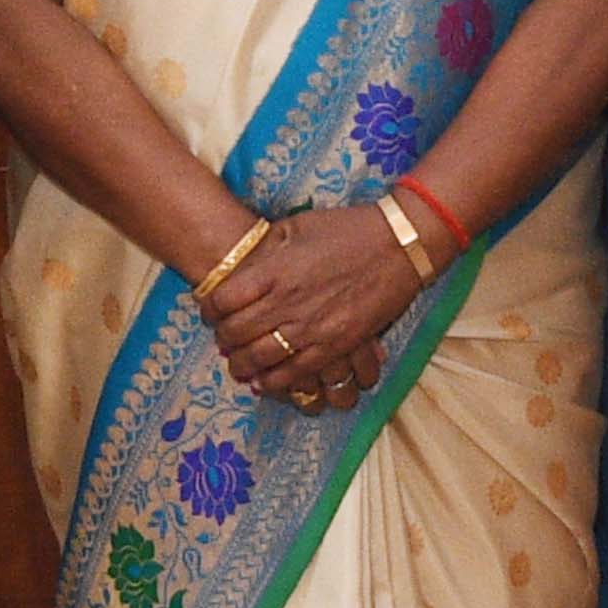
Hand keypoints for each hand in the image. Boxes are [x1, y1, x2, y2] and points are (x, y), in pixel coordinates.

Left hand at [194, 205, 418, 412]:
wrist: (399, 246)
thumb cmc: (348, 230)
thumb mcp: (297, 226)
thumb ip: (267, 248)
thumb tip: (245, 265)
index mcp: (274, 270)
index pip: (222, 300)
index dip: (209, 309)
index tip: (211, 311)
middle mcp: (287, 302)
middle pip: (235, 333)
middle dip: (222, 340)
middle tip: (222, 340)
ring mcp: (310, 328)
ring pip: (259, 358)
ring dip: (241, 365)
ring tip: (237, 365)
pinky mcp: (334, 346)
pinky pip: (293, 373)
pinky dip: (272, 381)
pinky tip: (264, 382)